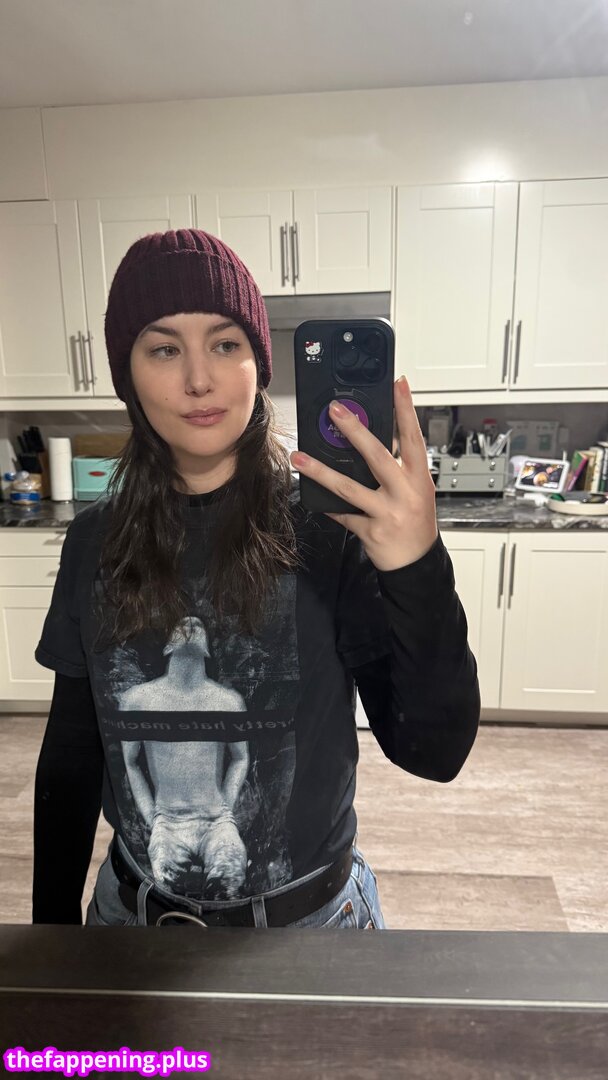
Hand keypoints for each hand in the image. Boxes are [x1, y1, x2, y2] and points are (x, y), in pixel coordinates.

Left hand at [290, 376, 437, 571]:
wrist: (417, 564)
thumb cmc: (416, 523)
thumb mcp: (417, 491)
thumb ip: (398, 469)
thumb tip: (368, 442)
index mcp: (420, 478)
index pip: (414, 437)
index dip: (406, 410)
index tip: (398, 385)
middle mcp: (405, 493)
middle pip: (378, 456)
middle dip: (355, 431)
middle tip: (335, 411)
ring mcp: (388, 513)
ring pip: (350, 488)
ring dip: (321, 471)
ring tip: (300, 458)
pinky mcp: (371, 531)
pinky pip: (343, 515)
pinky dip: (328, 506)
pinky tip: (313, 496)